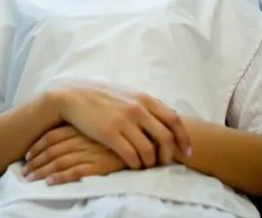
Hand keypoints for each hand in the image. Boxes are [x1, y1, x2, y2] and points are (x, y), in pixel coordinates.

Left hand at [22, 125, 124, 184]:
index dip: (38, 146)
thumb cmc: (119, 129)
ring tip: (31, 179)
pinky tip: (50, 183)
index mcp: (80, 126)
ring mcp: (88, 151)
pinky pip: (74, 172)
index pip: (51, 136)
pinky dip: (60, 178)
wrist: (141, 136)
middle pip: (51, 150)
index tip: (28, 155)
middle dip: (36, 161)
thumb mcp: (99, 122)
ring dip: (42, 171)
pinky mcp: (97, 165)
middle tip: (25, 171)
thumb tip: (66, 133)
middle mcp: (81, 138)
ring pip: (59, 162)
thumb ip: (84, 126)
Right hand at [52, 84, 189, 169]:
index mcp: (145, 98)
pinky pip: (131, 156)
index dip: (183, 138)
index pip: (174, 119)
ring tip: (146, 165)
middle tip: (164, 163)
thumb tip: (167, 120)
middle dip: (168, 155)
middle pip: (166, 138)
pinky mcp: (110, 133)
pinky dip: (136, 165)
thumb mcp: (129, 94)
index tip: (186, 152)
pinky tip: (133, 164)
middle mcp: (137, 109)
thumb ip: (147, 105)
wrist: (75, 95)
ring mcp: (124, 121)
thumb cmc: (103, 96)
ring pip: (149, 150)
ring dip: (150, 163)